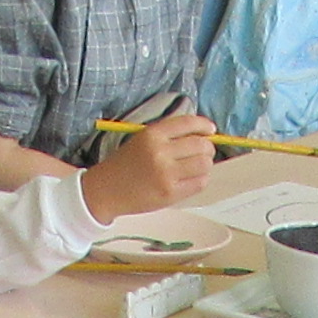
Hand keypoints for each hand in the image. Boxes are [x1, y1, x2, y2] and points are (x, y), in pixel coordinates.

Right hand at [81, 114, 216, 220]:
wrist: (107, 190)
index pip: (188, 123)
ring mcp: (166, 174)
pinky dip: (202, 179)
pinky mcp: (170, 193)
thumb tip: (202, 135)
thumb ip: (169, 135)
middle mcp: (161, 152)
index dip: (204, 126)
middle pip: (200, 144)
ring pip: (204, 164)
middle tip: (204, 152)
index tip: (211, 130)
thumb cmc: (126, 164)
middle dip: (207, 147)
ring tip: (198, 166)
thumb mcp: (143, 140)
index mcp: (153, 134)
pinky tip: (193, 178)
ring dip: (206, 164)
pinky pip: (199, 183)